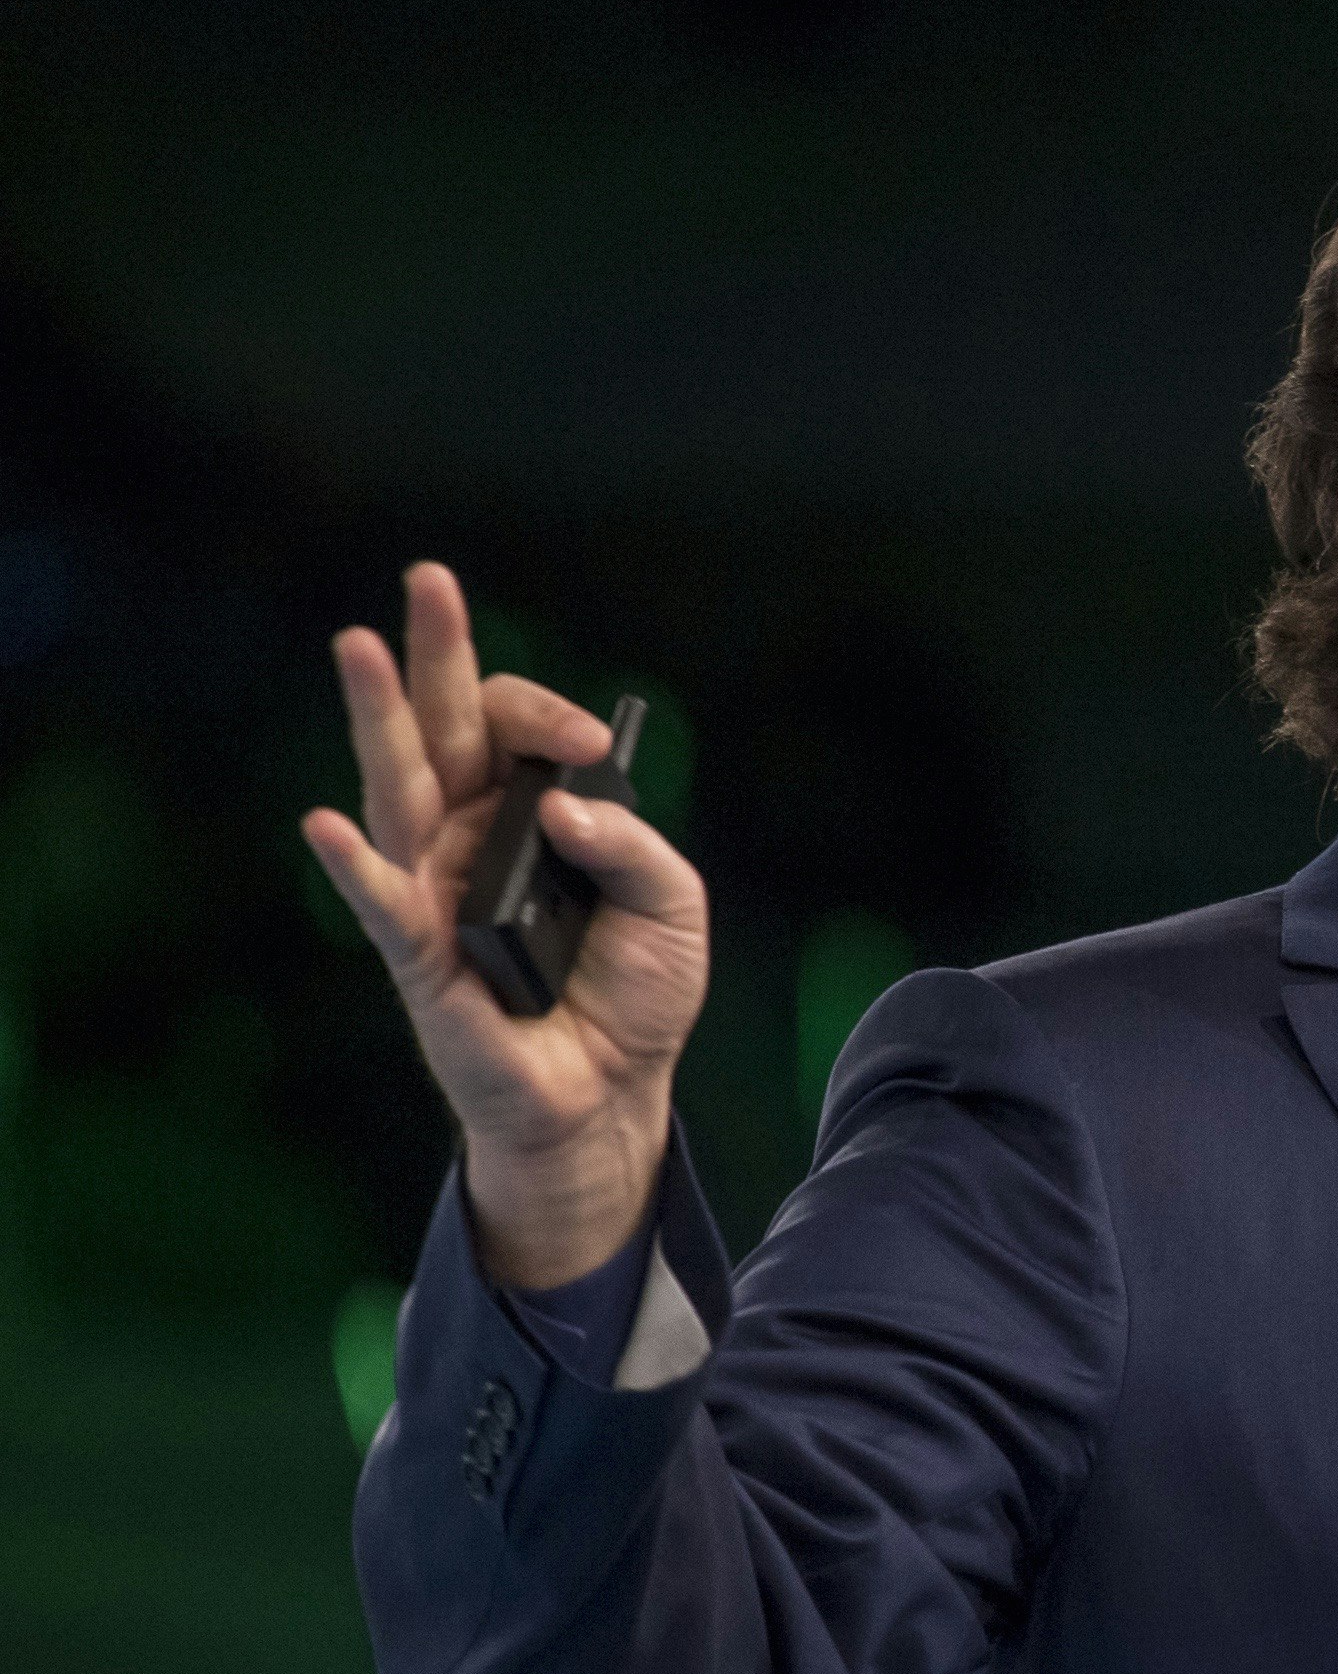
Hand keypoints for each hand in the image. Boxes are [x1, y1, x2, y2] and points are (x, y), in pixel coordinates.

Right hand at [301, 564, 710, 1288]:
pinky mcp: (420, 954)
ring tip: (359, 649)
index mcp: (529, 814)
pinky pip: (382, 903)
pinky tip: (328, 824)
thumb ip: (634, 844)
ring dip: (378, 722)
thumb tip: (564, 805)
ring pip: (400, 792)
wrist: (614, 1092)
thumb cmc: (633, 994)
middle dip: (434, 655)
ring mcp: (436, 889)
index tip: (589, 746)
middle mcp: (471, 837)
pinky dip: (357, 868)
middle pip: (445, 731)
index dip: (549, 717)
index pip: (519, 729)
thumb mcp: (672, 906)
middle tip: (427, 581)